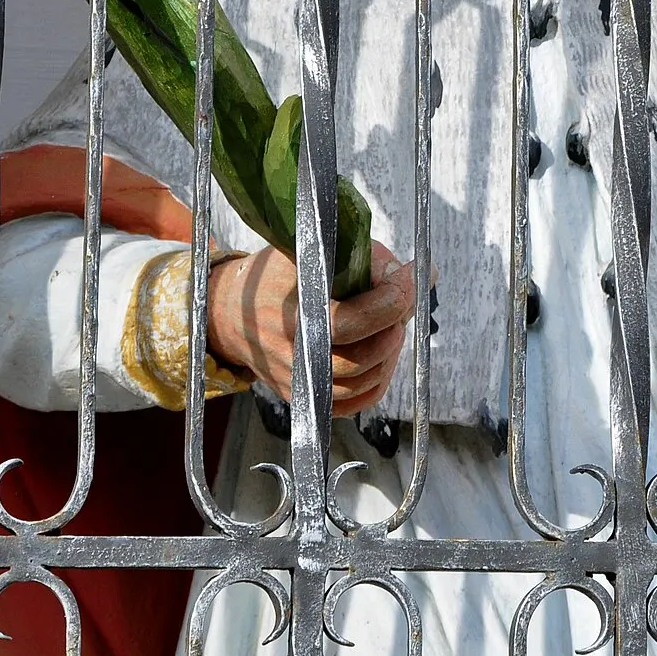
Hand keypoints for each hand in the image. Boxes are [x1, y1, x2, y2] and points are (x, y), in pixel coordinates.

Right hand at [208, 241, 415, 414]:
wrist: (231, 312)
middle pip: (361, 359)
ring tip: (389, 327)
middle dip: (393, 328)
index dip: (392, 300)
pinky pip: (351, 404)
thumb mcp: (316, 251)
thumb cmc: (280, 275)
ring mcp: (296, 379)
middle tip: (399, 304)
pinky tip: (379, 355)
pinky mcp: (300, 396)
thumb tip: (425, 275)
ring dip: (388, 355)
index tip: (409, 278)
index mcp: (292, 311)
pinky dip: (375, 382)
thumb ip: (368, 261)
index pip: (353, 321)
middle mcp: (292, 352)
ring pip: (361, 384)